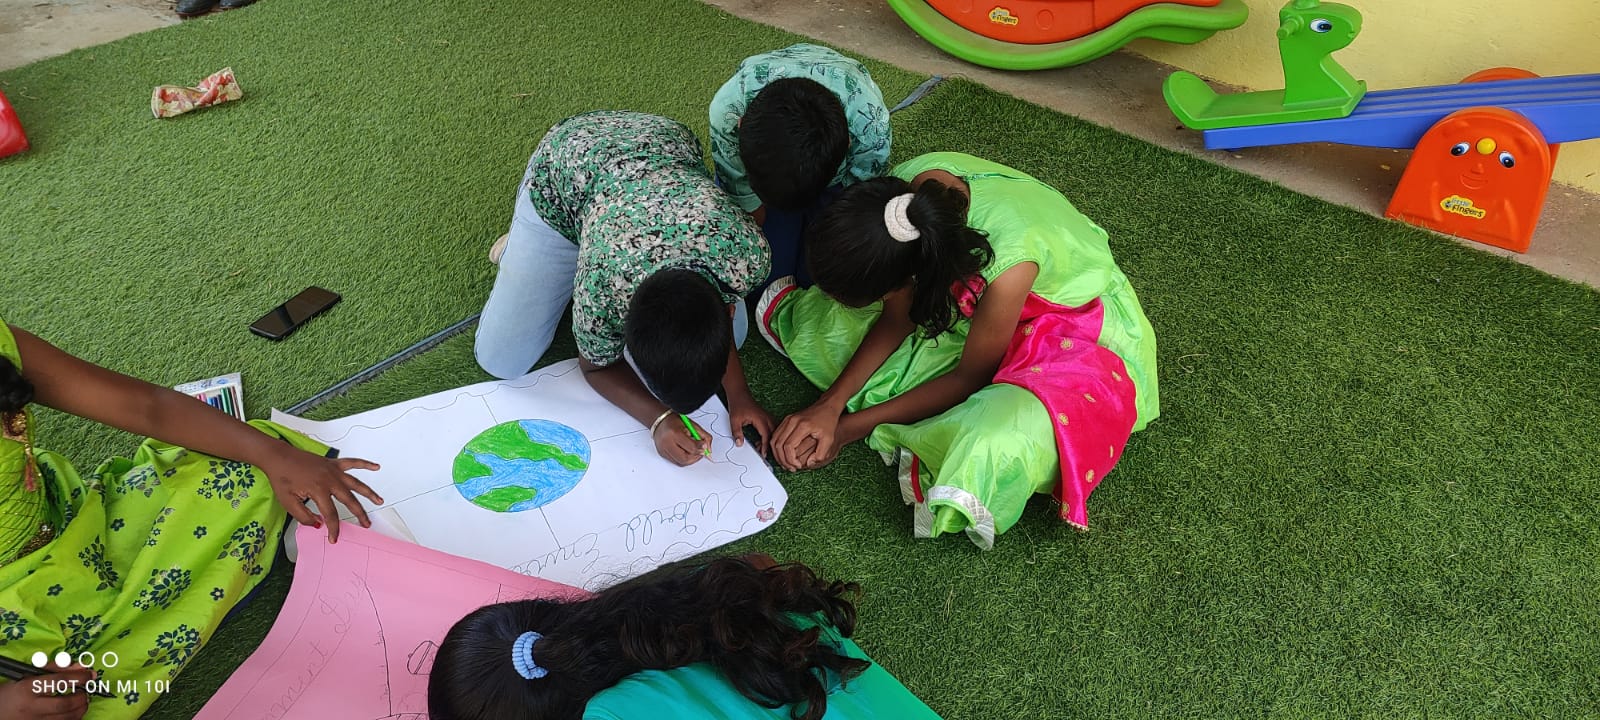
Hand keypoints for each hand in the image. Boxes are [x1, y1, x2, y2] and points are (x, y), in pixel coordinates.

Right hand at [0, 666, 94, 719]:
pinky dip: (72, 719)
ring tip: (83, 702)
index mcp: (27, 688)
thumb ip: (56, 669)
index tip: (90, 675)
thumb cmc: (13, 691)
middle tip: (86, 692)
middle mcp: (31, 706)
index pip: (58, 681)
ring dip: (80, 710)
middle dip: (81, 698)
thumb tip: (81, 667)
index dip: (79, 677)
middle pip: (64, 705)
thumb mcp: (28, 675)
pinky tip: (74, 713)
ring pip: (65, 719)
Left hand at [262, 449, 382, 543]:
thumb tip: (318, 524)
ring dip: (369, 493)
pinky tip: (376, 467)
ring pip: (356, 483)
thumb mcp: (287, 502)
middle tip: (366, 524)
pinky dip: (365, 464)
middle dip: (360, 514)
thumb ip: (303, 516)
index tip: (334, 538)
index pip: (331, 514)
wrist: (278, 457)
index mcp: (319, 490)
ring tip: (379, 501)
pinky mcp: (332, 463)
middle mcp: (330, 480)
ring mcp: (333, 471)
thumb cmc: (281, 478)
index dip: (334, 528)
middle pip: (350, 500)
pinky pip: (352, 463)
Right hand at [653, 416, 708, 465]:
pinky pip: (676, 461)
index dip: (701, 448)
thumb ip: (704, 436)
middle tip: (700, 451)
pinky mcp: (662, 454)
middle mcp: (667, 443)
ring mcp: (663, 450)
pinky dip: (684, 458)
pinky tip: (685, 451)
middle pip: (685, 459)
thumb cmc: (675, 421)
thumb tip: (709, 449)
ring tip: (692, 450)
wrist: (660, 420)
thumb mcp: (692, 425)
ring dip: (690, 459)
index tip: (704, 445)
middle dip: (696, 456)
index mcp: (675, 433)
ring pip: (681, 462)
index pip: (691, 447)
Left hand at [727, 394, 773, 456]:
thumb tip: (739, 444)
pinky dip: (770, 434)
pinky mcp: (766, 416)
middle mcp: (766, 417)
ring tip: (760, 446)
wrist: (739, 394)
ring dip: (770, 439)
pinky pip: (772, 427)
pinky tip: (762, 438)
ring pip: (775, 430)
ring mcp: (767, 416)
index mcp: (760, 419)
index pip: (766, 435)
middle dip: (769, 444)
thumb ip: (737, 433)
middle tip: (761, 452)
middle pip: (774, 434)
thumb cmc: (738, 405)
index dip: (765, 446)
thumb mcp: (734, 420)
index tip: (763, 454)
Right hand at [772, 402, 841, 471]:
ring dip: (778, 454)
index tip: (798, 466)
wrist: (826, 406)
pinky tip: (785, 455)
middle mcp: (792, 421)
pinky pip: (776, 435)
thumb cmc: (828, 421)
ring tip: (787, 464)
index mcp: (802, 426)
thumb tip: (808, 464)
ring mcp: (788, 419)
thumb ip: (821, 454)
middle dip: (783, 459)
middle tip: (791, 468)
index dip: (791, 459)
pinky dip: (777, 447)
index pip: (788, 446)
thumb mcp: (829, 439)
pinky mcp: (786, 420)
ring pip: (774, 440)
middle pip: (778, 444)